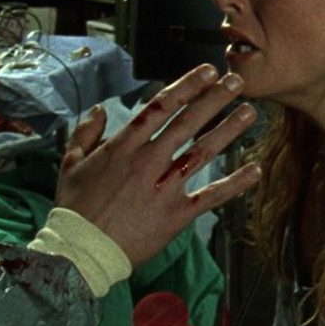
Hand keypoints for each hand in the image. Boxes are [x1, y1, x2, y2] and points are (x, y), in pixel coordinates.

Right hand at [55, 64, 260, 266]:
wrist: (81, 252)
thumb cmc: (75, 210)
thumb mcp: (71, 164)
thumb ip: (86, 133)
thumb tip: (99, 110)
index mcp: (123, 146)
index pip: (160, 107)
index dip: (186, 86)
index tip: (206, 73)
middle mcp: (147, 162)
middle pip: (187, 122)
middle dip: (215, 98)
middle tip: (236, 82)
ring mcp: (164, 188)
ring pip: (202, 152)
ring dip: (228, 130)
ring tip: (249, 113)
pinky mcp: (176, 215)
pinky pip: (210, 196)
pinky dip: (234, 183)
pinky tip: (253, 170)